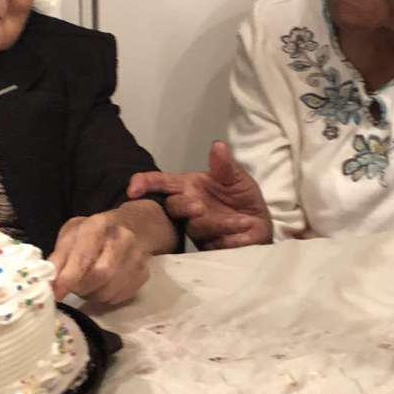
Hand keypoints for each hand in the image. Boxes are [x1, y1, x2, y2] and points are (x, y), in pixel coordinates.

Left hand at [48, 209, 150, 304]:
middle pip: (100, 274)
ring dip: (91, 294)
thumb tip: (49, 283)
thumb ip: (58, 258)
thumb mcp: (71, 235)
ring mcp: (137, 256)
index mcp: (99, 224)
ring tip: (87, 283)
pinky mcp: (143, 274)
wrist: (131, 226)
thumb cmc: (93, 233)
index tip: (57, 293)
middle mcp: (123, 238)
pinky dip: (104, 297)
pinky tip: (102, 284)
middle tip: (72, 286)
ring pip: (108, 291)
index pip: (85, 254)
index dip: (69, 277)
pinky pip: (118, 297)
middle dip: (80, 287)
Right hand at [126, 141, 271, 249]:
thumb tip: (217, 145)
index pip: (161, 183)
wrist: (260, 227)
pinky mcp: (205, 247)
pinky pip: (210, 242)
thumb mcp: (238, 178)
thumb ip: (225, 166)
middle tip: (199, 207)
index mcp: (189, 187)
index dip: (145, 183)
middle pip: (171, 206)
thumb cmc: (243, 199)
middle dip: (183, 206)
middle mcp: (187, 208)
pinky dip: (228, 235)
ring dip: (217, 222)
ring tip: (241, 220)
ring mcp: (194, 229)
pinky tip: (241, 231)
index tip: (133, 189)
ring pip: (193, 226)